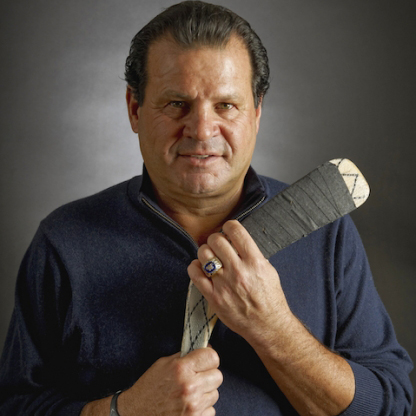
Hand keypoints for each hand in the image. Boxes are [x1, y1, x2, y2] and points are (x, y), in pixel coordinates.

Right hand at [117, 348, 221, 415]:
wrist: (136, 413)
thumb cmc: (149, 387)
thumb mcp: (163, 364)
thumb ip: (185, 357)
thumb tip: (203, 350)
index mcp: (181, 368)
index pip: (213, 357)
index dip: (209, 357)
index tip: (204, 360)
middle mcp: (189, 387)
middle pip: (218, 376)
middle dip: (209, 375)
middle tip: (197, 377)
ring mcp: (193, 406)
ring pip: (215, 394)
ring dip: (205, 393)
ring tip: (190, 393)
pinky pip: (211, 410)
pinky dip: (202, 408)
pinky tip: (189, 405)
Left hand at [188, 220, 292, 344]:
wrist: (267, 325)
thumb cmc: (270, 298)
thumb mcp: (268, 270)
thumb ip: (252, 254)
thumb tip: (235, 240)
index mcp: (255, 262)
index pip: (236, 231)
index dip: (229, 226)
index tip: (228, 230)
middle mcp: (238, 271)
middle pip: (216, 240)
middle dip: (216, 239)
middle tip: (218, 245)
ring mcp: (224, 285)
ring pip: (204, 254)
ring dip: (205, 252)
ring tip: (210, 257)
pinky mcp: (213, 297)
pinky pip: (195, 274)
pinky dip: (195, 267)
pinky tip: (201, 268)